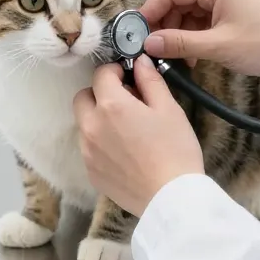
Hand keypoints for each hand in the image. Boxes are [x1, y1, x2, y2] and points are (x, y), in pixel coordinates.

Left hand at [73, 57, 204, 216]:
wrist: (171, 198)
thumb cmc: (175, 150)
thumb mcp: (169, 108)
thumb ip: (150, 80)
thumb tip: (140, 62)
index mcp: (111, 105)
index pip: (101, 74)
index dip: (116, 71)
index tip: (129, 78)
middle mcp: (91, 126)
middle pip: (83, 97)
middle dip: (100, 93)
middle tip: (126, 102)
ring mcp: (87, 151)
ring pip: (84, 123)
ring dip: (98, 118)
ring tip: (127, 129)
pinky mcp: (90, 172)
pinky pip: (88, 147)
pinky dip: (100, 142)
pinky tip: (125, 151)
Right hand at [140, 0, 259, 88]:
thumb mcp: (218, 47)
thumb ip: (179, 43)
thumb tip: (147, 43)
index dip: (149, 13)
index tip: (136, 36)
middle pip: (176, 0)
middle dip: (164, 26)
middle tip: (154, 51)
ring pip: (187, 12)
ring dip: (178, 34)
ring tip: (176, 59)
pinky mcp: (230, 8)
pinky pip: (200, 19)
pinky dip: (193, 36)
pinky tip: (192, 57)